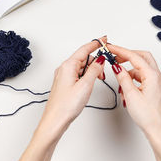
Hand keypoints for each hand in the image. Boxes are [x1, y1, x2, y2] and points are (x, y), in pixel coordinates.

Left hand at [11, 38, 106, 160]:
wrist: (55, 121)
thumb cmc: (66, 105)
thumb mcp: (86, 85)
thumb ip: (94, 70)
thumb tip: (100, 59)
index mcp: (68, 66)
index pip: (85, 49)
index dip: (96, 43)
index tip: (105, 39)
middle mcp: (64, 68)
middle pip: (84, 57)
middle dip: (96, 61)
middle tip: (105, 68)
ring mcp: (64, 76)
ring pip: (82, 66)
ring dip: (92, 70)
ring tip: (98, 80)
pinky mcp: (65, 83)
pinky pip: (78, 74)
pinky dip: (86, 76)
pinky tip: (90, 84)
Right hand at [108, 45, 160, 135]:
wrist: (158, 130)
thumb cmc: (149, 116)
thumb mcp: (131, 95)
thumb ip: (123, 78)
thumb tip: (117, 67)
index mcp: (152, 75)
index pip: (134, 56)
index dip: (120, 51)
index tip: (110, 48)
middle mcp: (157, 76)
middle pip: (141, 56)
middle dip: (127, 55)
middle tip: (114, 57)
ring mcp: (157, 82)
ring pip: (141, 67)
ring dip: (129, 70)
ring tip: (119, 81)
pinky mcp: (155, 88)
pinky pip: (142, 77)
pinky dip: (133, 78)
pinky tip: (126, 88)